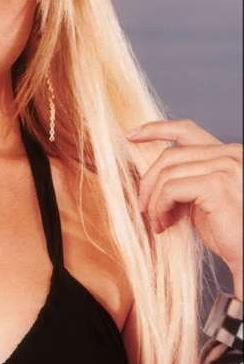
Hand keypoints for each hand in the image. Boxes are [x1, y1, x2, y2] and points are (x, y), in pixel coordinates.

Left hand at [127, 119, 242, 293]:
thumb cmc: (229, 233)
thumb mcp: (203, 199)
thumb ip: (186, 180)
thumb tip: (151, 176)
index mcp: (228, 154)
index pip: (186, 130)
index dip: (155, 129)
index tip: (131, 135)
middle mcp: (231, 154)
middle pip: (170, 155)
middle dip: (148, 181)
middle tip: (143, 207)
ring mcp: (226, 167)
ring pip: (167, 174)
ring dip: (153, 201)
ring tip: (157, 222)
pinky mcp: (218, 185)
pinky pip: (170, 189)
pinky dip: (160, 207)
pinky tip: (164, 224)